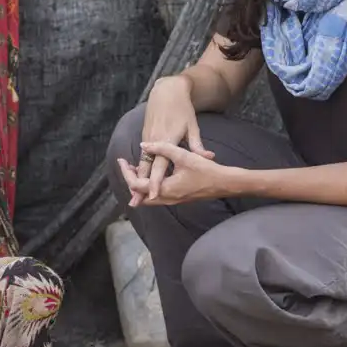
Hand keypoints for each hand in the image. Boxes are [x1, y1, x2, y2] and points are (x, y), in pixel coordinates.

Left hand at [118, 140, 232, 206]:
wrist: (224, 183)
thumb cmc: (206, 170)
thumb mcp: (184, 155)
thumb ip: (162, 149)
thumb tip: (143, 145)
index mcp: (166, 189)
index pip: (137, 185)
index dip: (126, 172)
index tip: (121, 160)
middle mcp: (167, 198)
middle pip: (139, 193)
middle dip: (130, 178)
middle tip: (125, 164)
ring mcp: (172, 200)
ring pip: (147, 196)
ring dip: (139, 183)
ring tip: (134, 167)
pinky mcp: (177, 198)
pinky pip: (156, 195)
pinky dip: (149, 185)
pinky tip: (151, 173)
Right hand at [135, 77, 215, 202]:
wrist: (166, 92)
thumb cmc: (183, 110)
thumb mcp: (192, 127)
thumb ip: (197, 145)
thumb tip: (209, 157)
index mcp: (167, 140)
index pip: (159, 167)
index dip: (155, 182)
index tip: (153, 196)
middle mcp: (154, 141)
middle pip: (145, 169)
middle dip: (138, 187)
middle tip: (134, 203)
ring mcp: (147, 138)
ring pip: (141, 163)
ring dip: (137, 179)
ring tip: (133, 195)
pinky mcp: (145, 136)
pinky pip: (142, 156)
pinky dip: (139, 168)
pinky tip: (137, 179)